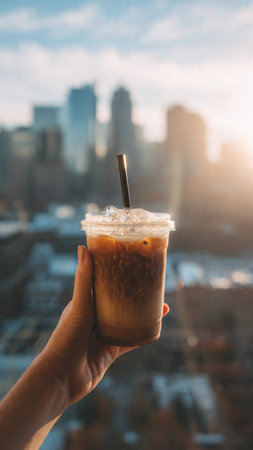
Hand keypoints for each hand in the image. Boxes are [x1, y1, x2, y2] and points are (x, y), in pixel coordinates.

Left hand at [41, 246, 169, 406]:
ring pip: (128, 320)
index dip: (118, 273)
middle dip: (136, 293)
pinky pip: (131, 341)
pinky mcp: (111, 352)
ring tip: (162, 304)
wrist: (62, 379)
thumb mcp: (79, 306)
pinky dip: (143, 335)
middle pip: (120, 301)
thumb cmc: (65, 339)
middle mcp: (95, 317)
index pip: (104, 283)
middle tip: (155, 284)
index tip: (135, 263)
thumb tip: (83, 247)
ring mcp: (103, 335)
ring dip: (144, 312)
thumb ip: (84, 279)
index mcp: (85, 303)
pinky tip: (157, 328)